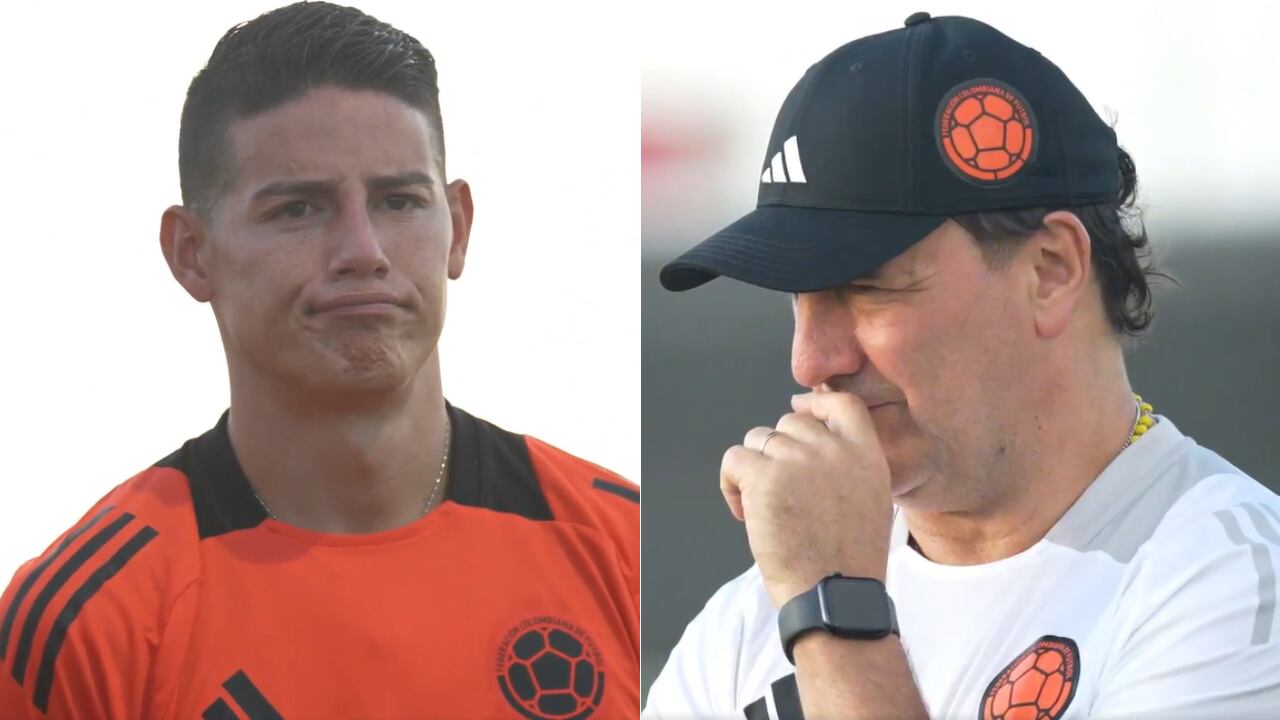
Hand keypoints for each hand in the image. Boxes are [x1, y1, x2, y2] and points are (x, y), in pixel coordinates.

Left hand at [720, 391, 893, 607]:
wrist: (833, 595)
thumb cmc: (847, 561)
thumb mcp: (871, 500)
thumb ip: (848, 465)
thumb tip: (809, 440)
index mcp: (866, 455)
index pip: (841, 404)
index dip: (815, 403)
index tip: (799, 411)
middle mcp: (833, 449)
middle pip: (790, 422)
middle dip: (778, 451)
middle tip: (781, 493)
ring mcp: (797, 459)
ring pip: (758, 439)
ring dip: (754, 468)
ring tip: (763, 508)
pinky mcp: (764, 476)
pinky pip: (733, 459)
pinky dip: (730, 484)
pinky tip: (744, 513)